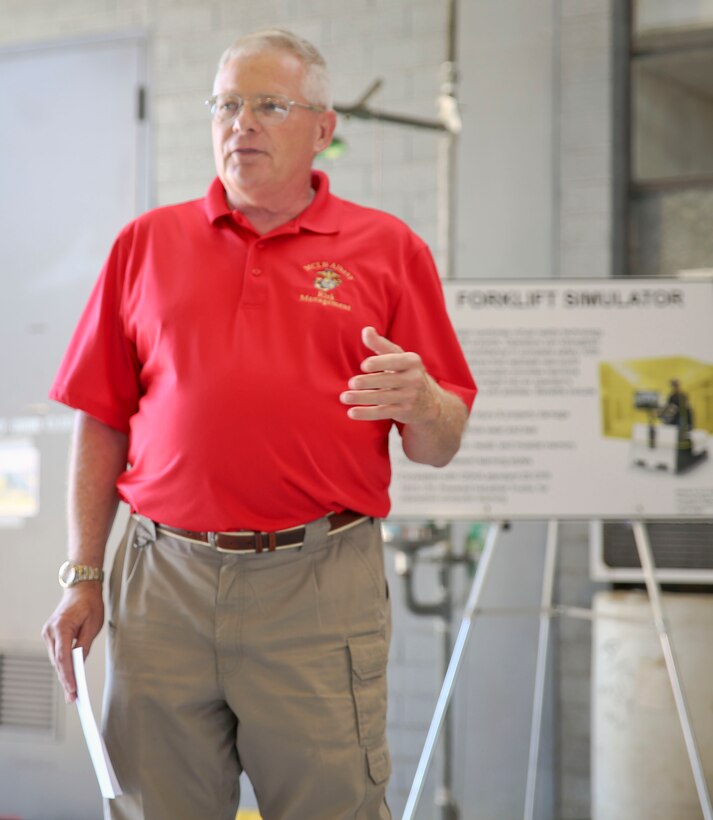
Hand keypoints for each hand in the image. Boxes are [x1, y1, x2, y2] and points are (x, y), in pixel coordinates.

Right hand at [41, 584, 103, 702]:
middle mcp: (50, 631)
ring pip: (55, 658)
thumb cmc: (90, 603)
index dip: (67, 675)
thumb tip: (79, 664)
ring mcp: (47, 633)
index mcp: (61, 627)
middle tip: (73, 698)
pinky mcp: (50, 634)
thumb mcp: (93, 624)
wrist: (81, 588)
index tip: (73, 689)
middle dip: (66, 679)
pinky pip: (56, 652)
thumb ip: (85, 645)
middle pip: (57, 660)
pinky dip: (62, 664)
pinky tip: (69, 675)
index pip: (63, 657)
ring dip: (63, 673)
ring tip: (72, 691)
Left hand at [340, 326, 441, 424]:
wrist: (430, 401)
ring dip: (362, 398)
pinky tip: (351, 413)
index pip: (395, 361)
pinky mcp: (403, 411)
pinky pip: (382, 413)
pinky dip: (366, 413)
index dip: (380, 363)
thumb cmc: (406, 372)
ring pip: (383, 398)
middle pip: (388, 380)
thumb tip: (366, 330)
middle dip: (369, 382)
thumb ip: (380, 344)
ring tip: (344, 397)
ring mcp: (409, 397)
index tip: (364, 365)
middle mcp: (413, 379)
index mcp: (412, 361)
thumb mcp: (398, 356)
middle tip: (351, 383)